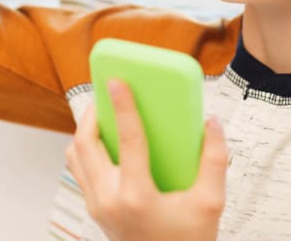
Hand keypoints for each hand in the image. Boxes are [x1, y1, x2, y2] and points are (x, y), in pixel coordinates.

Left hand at [64, 80, 227, 240]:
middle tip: (107, 93)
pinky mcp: (95, 209)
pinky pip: (80, 170)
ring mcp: (97, 206)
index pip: (128, 141)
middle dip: (92, 112)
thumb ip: (215, 160)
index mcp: (137, 196)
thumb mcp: (211, 202)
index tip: (117, 81)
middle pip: (86, 143)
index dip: (122, 107)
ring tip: (103, 113)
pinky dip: (87, 149)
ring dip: (85, 130)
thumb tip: (212, 123)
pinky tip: (107, 139)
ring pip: (75, 156)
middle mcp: (109, 200)